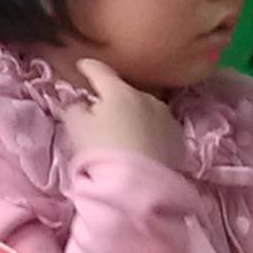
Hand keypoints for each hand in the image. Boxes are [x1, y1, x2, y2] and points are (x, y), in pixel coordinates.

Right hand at [57, 55, 185, 171]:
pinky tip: (142, 147)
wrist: (140, 186)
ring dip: (134, 116)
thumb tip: (81, 103)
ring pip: (144, 109)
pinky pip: (158, 127)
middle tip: (102, 116)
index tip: (82, 66)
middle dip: (113, 99)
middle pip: (124, 92)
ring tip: (125, 136)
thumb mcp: (76, 129)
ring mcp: (165, 116)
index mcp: (118, 91)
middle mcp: (146, 97)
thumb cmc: (102, 153)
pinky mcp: (178, 136)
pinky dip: (149, 132)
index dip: (88, 67)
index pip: (100, 71)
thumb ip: (75, 109)